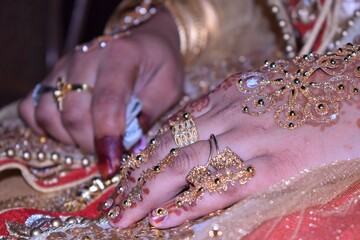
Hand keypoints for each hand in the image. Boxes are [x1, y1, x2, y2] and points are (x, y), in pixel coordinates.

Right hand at [19, 9, 182, 177]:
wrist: (144, 41)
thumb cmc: (159, 64)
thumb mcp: (168, 87)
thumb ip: (149, 113)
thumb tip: (129, 147)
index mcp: (122, 56)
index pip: (107, 102)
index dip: (106, 138)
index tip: (111, 166)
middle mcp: (87, 57)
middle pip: (73, 113)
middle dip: (89, 144)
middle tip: (108, 152)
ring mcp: (64, 64)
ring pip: (48, 113)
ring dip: (67, 138)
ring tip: (91, 140)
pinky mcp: (52, 74)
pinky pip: (31, 106)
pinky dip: (44, 126)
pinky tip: (68, 131)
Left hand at [104, 53, 359, 227]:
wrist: (354, 89)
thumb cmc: (307, 91)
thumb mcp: (256, 87)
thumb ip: (225, 104)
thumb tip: (193, 126)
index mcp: (224, 97)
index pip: (169, 130)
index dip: (142, 156)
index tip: (123, 175)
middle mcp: (228, 116)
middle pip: (167, 151)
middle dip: (135, 179)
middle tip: (112, 202)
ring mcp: (249, 141)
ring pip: (184, 169)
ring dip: (149, 195)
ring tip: (124, 216)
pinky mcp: (274, 167)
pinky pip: (222, 187)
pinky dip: (190, 204)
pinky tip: (165, 219)